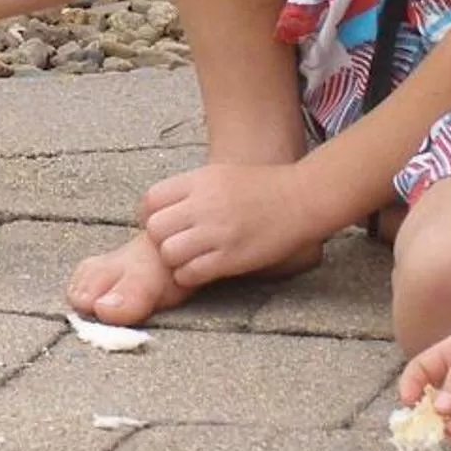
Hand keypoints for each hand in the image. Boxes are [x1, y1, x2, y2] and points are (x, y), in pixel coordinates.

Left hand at [140, 163, 318, 285]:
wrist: (301, 199)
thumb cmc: (261, 188)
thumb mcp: (219, 174)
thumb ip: (189, 190)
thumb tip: (158, 210)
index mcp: (199, 181)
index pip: (151, 201)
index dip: (149, 217)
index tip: (163, 226)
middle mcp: (204, 204)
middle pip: (155, 229)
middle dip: (161, 241)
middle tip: (176, 245)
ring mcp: (217, 231)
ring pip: (169, 253)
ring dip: (174, 261)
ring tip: (190, 259)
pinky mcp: (230, 257)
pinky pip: (190, 273)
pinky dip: (189, 276)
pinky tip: (201, 270)